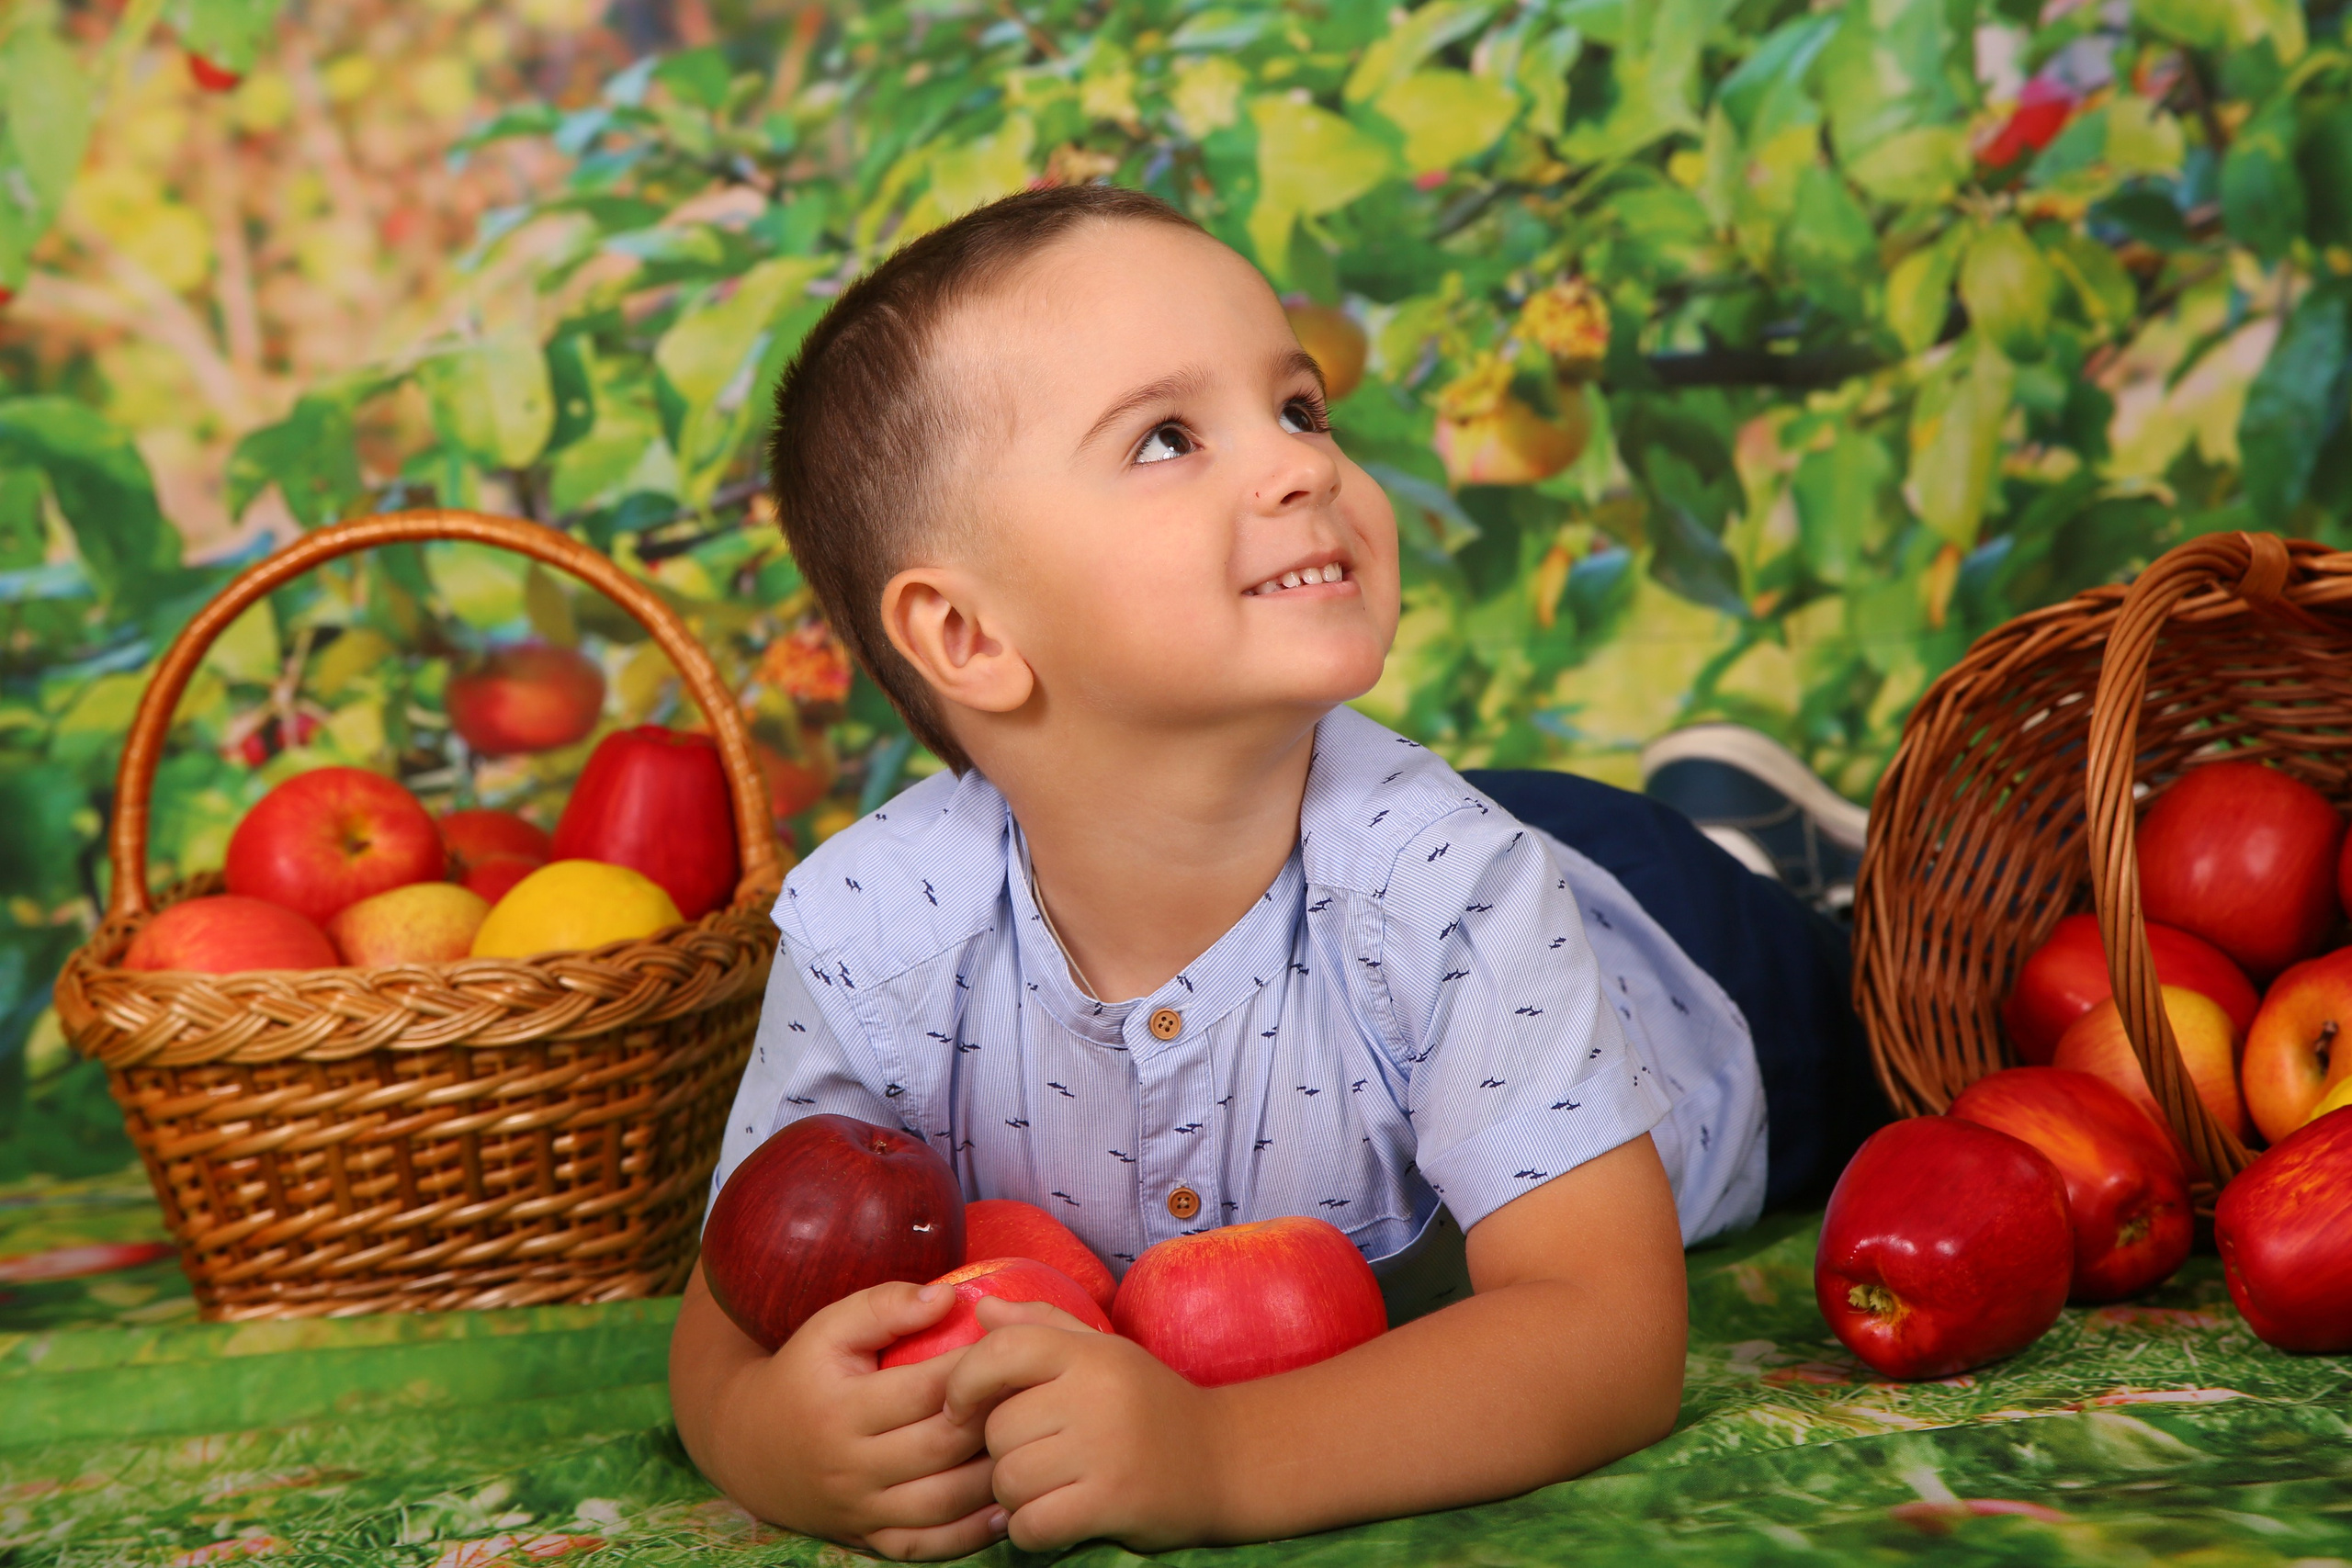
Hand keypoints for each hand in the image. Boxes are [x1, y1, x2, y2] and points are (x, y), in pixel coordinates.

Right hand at [684, 1277, 1007, 1559]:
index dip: (979, 1369)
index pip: (929, 1389)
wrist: (749, 1446)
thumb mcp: (829, 1328)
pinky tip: (1006, 1505)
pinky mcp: (870, 1540)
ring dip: (995, 1477)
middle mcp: (851, 1467)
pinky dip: (972, 1533)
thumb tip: (949, 1298)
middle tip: (1037, 1397)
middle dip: (996, 1420)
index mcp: (843, 1409)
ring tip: (1031, 1447)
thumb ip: (885, 1306)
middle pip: (944, 1447)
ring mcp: (862, 1510)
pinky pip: (929, 1546)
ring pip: (945, 1503)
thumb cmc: (804, 1374)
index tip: (1014, 1351)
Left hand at [943, 1297, 1227, 1551]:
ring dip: (1015, 1497)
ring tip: (1047, 1489)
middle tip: (1036, 1458)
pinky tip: (1055, 1520)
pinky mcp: (1114, 1501)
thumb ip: (1042, 1327)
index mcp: (1091, 1353)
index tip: (961, 1408)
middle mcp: (1098, 1394)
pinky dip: (1031, 1531)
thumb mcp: (1105, 1354)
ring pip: (1009, 1480)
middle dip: (1002, 1453)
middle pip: (998, 1429)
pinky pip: (1032, 1524)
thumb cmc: (1153, 1405)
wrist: (1227, 1461)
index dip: (965, 1381)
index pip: (1002, 1351)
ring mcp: (1107, 1449)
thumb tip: (982, 1309)